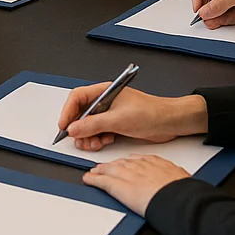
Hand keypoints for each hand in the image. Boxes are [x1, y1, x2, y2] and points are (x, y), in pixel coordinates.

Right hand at [56, 85, 207, 150]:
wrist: (171, 123)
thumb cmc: (151, 113)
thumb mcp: (118, 119)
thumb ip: (93, 124)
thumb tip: (73, 129)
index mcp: (104, 91)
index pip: (77, 97)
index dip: (68, 111)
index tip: (64, 126)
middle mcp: (105, 101)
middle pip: (81, 113)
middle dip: (78, 128)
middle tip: (78, 139)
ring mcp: (111, 113)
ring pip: (89, 125)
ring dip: (88, 136)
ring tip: (92, 144)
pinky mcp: (116, 124)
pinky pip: (99, 132)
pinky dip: (97, 139)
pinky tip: (102, 143)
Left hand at [83, 155, 191, 215]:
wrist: (179, 199)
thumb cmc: (183, 192)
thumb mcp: (182, 179)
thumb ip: (175, 178)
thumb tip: (181, 184)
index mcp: (155, 162)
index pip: (136, 159)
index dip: (127, 163)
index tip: (125, 164)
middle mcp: (139, 166)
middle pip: (121, 163)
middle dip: (112, 165)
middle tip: (104, 167)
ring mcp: (128, 175)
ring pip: (110, 170)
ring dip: (101, 171)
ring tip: (94, 172)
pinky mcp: (120, 186)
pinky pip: (103, 181)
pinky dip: (94, 180)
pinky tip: (88, 180)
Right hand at [190, 0, 234, 27]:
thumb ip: (221, 4)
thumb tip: (205, 10)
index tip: (198, 8)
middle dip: (206, 10)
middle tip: (210, 16)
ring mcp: (224, 1)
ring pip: (208, 11)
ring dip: (214, 17)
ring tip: (225, 17)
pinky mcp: (228, 12)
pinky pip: (216, 19)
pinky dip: (220, 22)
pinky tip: (230, 18)